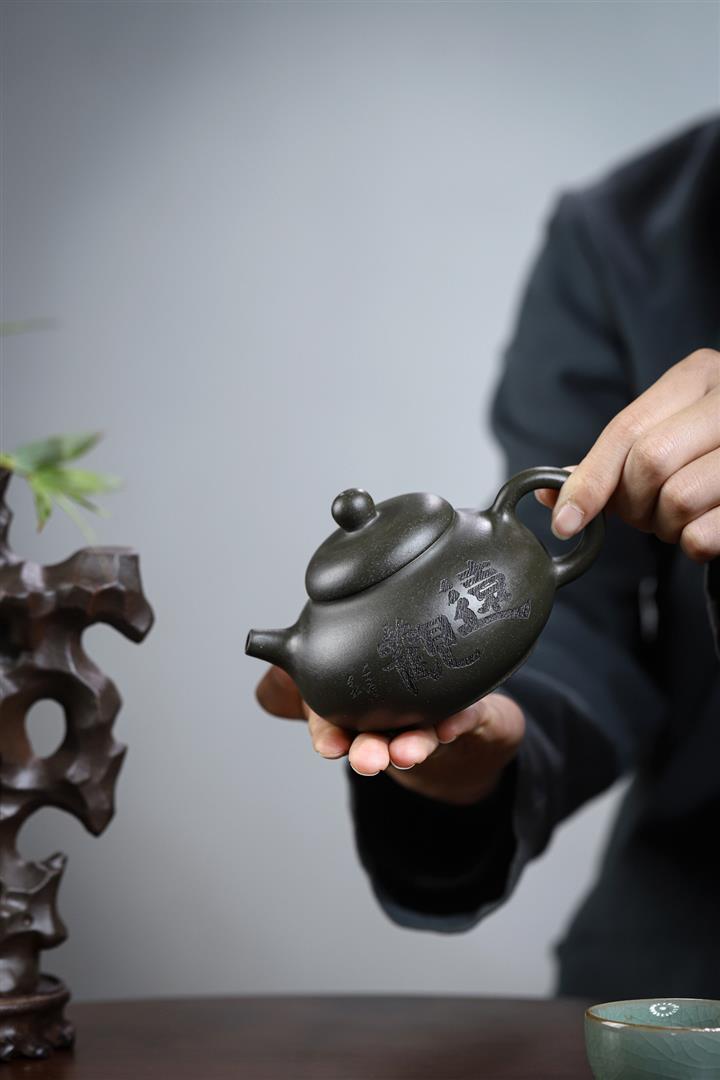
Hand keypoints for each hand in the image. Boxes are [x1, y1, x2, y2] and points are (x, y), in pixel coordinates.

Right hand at [255, 665, 524, 806]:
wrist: (472, 727)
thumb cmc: (402, 696)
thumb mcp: (352, 675)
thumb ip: (307, 668)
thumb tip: (263, 667)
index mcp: (363, 712)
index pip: (337, 724)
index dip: (330, 735)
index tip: (329, 747)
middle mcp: (396, 724)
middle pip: (377, 740)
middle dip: (369, 752)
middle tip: (369, 760)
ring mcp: (435, 722)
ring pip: (420, 737)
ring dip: (412, 746)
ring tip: (410, 752)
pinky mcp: (475, 715)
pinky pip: (470, 717)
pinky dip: (460, 722)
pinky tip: (454, 724)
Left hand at [537, 348, 719, 561]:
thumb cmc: (708, 447)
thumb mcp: (664, 432)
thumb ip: (610, 460)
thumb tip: (550, 495)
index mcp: (698, 375)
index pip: (626, 430)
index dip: (589, 481)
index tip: (565, 522)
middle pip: (650, 461)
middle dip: (633, 502)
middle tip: (644, 512)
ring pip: (679, 498)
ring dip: (665, 525)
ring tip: (678, 516)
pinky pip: (705, 534)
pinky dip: (693, 543)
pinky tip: (705, 527)